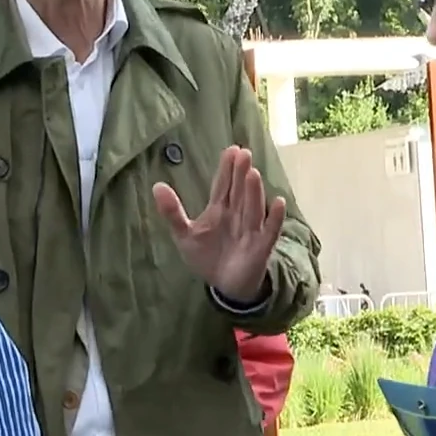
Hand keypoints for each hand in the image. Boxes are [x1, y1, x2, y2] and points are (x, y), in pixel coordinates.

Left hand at [152, 146, 285, 303]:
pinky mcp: (261, 246)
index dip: (226, 169)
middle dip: (240, 174)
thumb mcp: (184, 234)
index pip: (223, 185)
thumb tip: (157, 185)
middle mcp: (237, 214)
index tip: (231, 150)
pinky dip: (274, 218)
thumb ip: (172, 212)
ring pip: (252, 207)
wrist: (223, 285)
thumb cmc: (207, 256)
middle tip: (243, 153)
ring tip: (253, 174)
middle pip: (238, 191)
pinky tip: (278, 202)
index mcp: (219, 209)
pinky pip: (269, 230)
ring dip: (253, 192)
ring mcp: (250, 229)